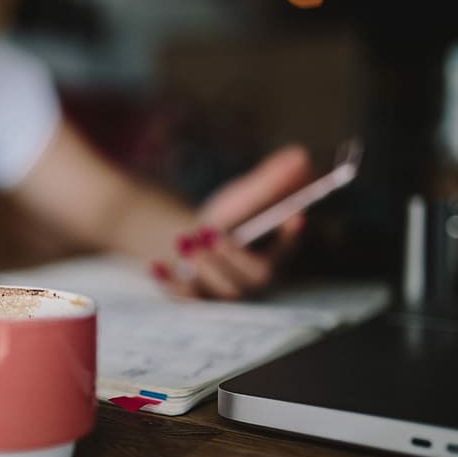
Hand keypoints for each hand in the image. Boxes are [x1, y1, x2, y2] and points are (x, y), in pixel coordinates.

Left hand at [152, 145, 311, 299]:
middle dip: (233, 256)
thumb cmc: (226, 221)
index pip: (287, 249)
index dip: (290, 236)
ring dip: (203, 267)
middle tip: (210, 233)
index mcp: (272, 254)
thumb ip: (270, 182)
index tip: (293, 217)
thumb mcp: (244, 198)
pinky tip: (155, 265)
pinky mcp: (197, 301)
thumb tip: (301, 155)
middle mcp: (253, 281)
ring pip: (222, 292)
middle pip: (255, 279)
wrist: (191, 242)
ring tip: (183, 241)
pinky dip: (169, 283)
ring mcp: (225, 295)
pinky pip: (186, 300)